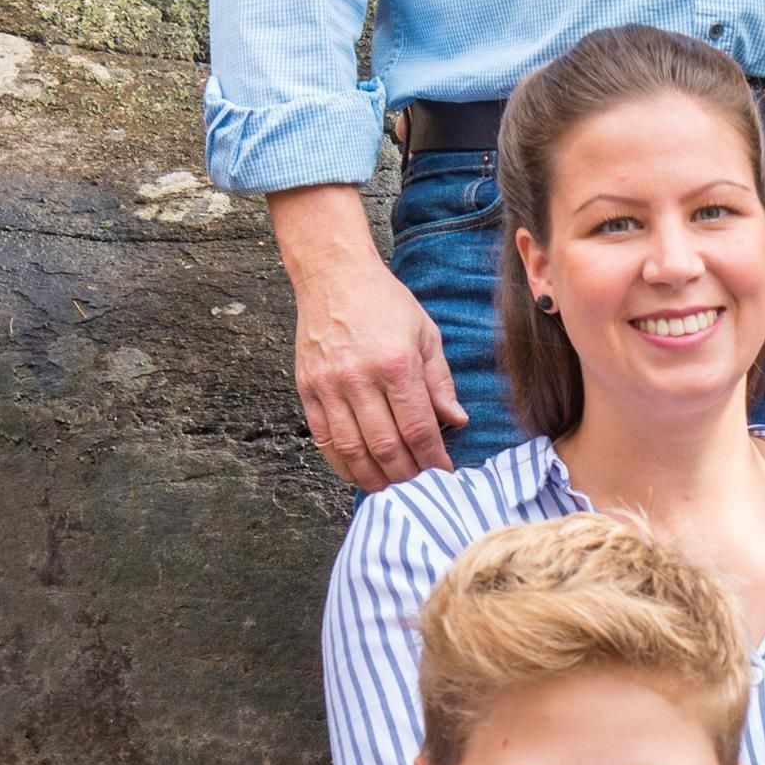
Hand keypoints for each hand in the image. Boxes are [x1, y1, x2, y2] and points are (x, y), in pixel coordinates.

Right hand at [270, 183, 465, 490]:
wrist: (332, 275)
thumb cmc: (385, 302)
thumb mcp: (425, 334)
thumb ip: (440, 382)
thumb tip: (457, 422)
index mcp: (395, 364)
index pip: (418, 428)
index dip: (433, 459)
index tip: (445, 473)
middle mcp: (359, 378)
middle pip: (386, 447)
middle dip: (407, 475)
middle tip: (421, 487)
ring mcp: (329, 386)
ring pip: (352, 450)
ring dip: (374, 478)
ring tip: (393, 488)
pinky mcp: (307, 389)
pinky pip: (323, 440)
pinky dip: (342, 464)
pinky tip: (359, 473)